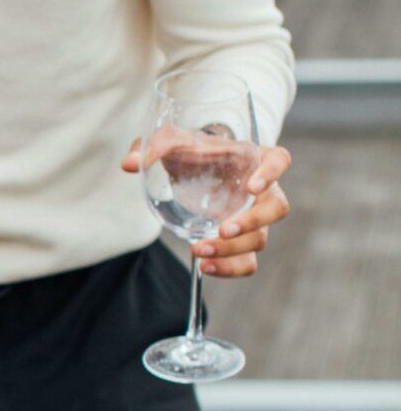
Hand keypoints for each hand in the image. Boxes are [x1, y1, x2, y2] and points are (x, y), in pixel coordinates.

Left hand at [121, 137, 291, 277]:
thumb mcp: (172, 141)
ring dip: (232, 250)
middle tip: (223, 229)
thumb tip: (129, 164)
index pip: (280, 160)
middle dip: (253, 222)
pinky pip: (247, 262)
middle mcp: (262, 191)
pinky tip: (204, 267)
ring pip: (260, 240)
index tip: (254, 186)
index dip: (273, 173)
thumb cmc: (191, 151)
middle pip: (277, 208)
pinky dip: (229, 269)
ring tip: (199, 251)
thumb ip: (154, 146)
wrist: (193, 169)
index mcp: (254, 160)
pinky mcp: (241, 242)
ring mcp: (255, 219)